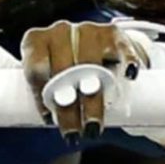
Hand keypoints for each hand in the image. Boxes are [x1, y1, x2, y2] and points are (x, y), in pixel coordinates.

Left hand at [20, 20, 144, 144]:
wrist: (92, 47)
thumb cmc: (61, 71)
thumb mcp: (47, 79)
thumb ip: (47, 95)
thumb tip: (50, 121)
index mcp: (35, 41)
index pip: (35, 69)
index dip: (42, 96)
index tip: (49, 120)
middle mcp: (59, 31)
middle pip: (62, 71)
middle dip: (68, 107)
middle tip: (73, 134)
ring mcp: (86, 29)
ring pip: (90, 64)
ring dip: (92, 99)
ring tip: (94, 125)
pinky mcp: (112, 33)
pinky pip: (121, 48)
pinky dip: (127, 61)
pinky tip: (128, 76)